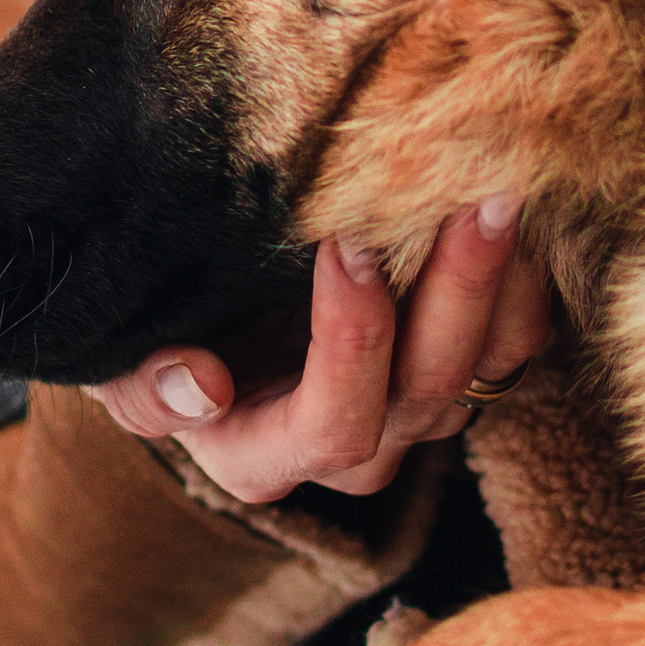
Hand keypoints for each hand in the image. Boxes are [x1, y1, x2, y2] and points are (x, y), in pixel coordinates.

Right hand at [90, 202, 553, 504]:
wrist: (196, 311)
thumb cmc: (149, 327)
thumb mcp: (117, 357)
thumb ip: (143, 382)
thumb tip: (201, 384)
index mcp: (265, 457)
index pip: (332, 420)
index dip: (350, 341)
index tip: (343, 245)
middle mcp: (357, 449)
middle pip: (428, 390)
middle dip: (457, 290)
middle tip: (472, 196)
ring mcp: (418, 413)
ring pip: (489, 367)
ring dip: (505, 279)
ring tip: (511, 188)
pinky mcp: (463, 369)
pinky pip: (518, 339)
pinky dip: (526, 276)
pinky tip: (527, 201)